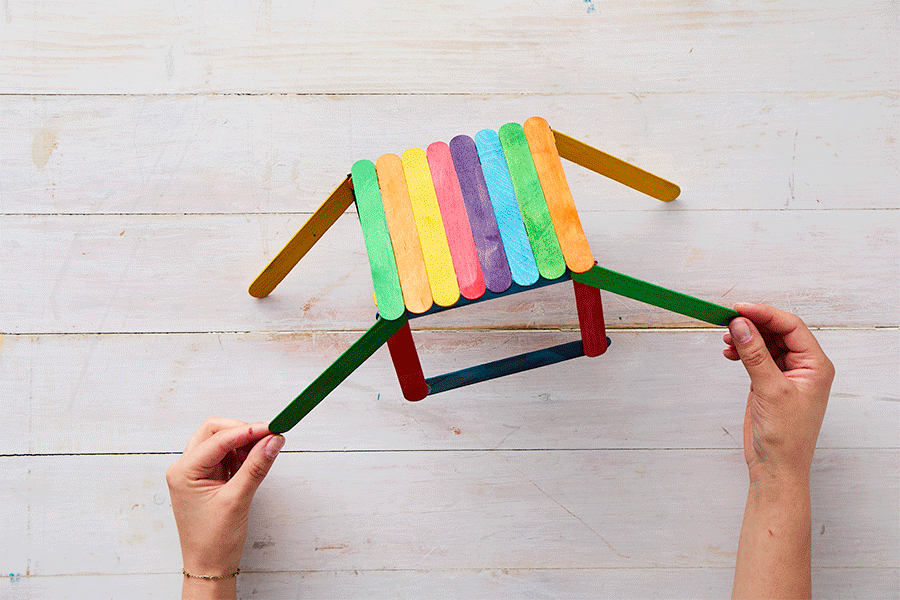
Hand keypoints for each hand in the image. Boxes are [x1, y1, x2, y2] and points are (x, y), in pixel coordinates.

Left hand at [166, 418, 283, 597]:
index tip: (271, 429)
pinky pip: (226, 456)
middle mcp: (186, 468)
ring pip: (221, 442)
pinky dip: (242, 455)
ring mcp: (196, 473)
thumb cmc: (213, 541)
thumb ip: (256, 466)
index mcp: (183, 472)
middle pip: (214, 432)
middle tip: (268, 436)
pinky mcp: (208, 478)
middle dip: (242, 431)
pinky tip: (254, 462)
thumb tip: (272, 441)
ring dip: (243, 443)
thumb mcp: (237, 500)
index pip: (217, 439)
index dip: (247, 431)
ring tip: (263, 452)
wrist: (209, 566)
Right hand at [723, 303, 833, 484]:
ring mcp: (785, 374)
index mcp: (815, 365)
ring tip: (726, 339)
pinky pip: (756, 357)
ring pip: (765, 342)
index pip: (791, 327)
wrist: (776, 466)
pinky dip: (742, 351)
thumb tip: (741, 325)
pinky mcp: (769, 382)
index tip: (739, 309)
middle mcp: (803, 367)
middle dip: (753, 324)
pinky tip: (729, 352)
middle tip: (728, 321)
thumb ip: (755, 354)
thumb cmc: (785, 436)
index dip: (765, 314)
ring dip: (745, 337)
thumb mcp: (770, 390)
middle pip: (777, 331)